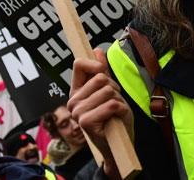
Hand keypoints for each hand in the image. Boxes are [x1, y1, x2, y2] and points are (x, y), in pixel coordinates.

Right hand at [68, 48, 133, 174]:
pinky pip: (111, 104)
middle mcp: (73, 101)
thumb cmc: (114, 117)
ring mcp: (77, 112)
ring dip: (118, 100)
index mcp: (77, 91)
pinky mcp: (85, 122)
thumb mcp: (110, 91)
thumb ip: (101, 72)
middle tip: (113, 103)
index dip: (95, 63)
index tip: (102, 70)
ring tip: (114, 112)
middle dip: (114, 89)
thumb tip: (96, 50)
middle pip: (100, 78)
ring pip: (108, 90)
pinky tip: (116, 118)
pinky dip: (120, 109)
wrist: (118, 143)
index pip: (79, 65)